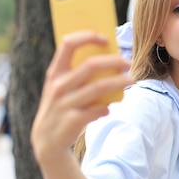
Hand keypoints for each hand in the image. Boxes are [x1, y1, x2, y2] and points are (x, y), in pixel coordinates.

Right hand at [31, 31, 132, 159]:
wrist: (47, 141)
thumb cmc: (60, 107)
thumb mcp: (60, 87)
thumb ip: (77, 74)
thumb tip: (109, 58)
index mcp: (55, 73)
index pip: (68, 44)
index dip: (88, 37)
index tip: (105, 38)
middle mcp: (58, 86)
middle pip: (91, 65)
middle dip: (114, 61)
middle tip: (128, 62)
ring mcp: (65, 103)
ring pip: (99, 87)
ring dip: (119, 81)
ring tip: (132, 79)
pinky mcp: (74, 120)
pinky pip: (98, 109)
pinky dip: (107, 107)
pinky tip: (110, 107)